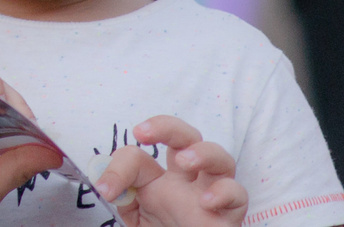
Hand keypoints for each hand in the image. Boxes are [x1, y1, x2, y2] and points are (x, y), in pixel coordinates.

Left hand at [92, 117, 245, 226]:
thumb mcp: (133, 218)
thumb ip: (122, 197)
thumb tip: (105, 180)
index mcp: (157, 183)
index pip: (138, 156)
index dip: (117, 168)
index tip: (105, 190)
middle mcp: (185, 184)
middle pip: (186, 137)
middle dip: (167, 126)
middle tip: (143, 132)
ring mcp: (210, 197)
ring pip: (222, 159)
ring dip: (204, 152)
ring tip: (184, 161)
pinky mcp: (229, 218)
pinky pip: (239, 195)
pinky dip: (226, 192)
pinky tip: (206, 201)